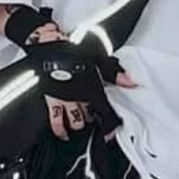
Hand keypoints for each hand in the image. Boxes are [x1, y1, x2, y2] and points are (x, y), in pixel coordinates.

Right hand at [30, 24, 135, 140]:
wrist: (48, 44)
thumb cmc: (72, 50)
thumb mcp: (98, 59)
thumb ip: (114, 73)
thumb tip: (130, 82)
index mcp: (91, 89)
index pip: (103, 112)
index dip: (108, 125)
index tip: (109, 134)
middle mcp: (77, 97)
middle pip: (87, 118)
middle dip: (90, 120)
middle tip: (91, 120)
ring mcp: (63, 99)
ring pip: (72, 121)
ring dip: (76, 125)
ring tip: (78, 125)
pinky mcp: (50, 98)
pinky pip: (54, 118)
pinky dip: (58, 128)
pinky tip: (61, 131)